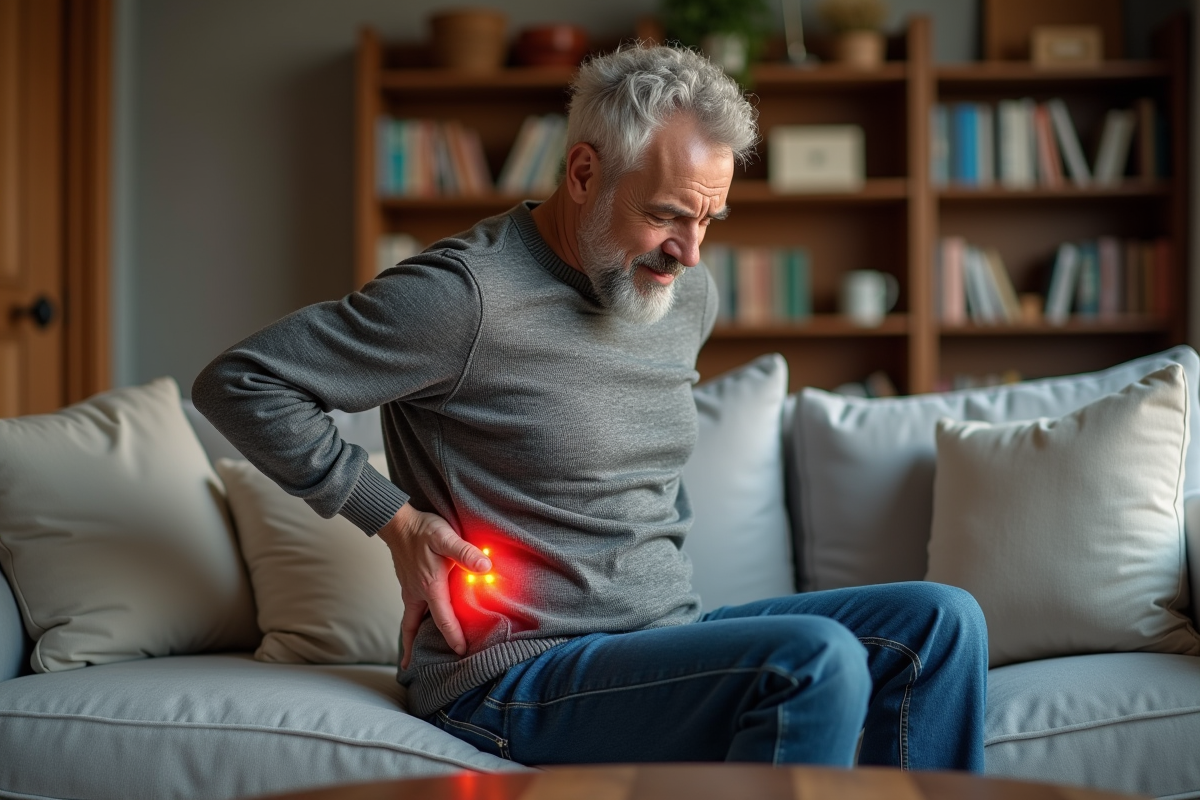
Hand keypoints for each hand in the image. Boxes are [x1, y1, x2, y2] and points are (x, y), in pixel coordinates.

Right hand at [376, 504, 491, 669]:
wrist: (397, 521)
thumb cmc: (423, 529)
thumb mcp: (446, 537)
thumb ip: (465, 552)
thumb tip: (485, 566)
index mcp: (429, 587)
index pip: (442, 619)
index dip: (453, 637)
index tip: (461, 652)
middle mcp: (416, 593)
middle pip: (414, 628)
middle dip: (416, 648)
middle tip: (416, 667)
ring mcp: (409, 589)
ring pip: (409, 619)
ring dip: (411, 636)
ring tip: (413, 654)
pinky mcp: (407, 583)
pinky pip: (409, 608)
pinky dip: (411, 621)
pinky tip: (418, 620)